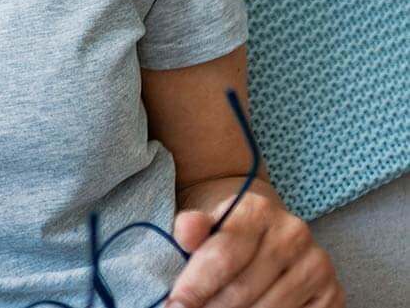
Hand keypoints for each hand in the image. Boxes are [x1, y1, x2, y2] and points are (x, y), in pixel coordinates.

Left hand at [166, 179, 343, 307]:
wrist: (264, 231)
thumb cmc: (225, 232)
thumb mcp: (205, 222)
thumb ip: (191, 227)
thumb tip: (186, 232)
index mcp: (257, 210)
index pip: (222, 257)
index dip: (194, 287)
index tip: (174, 306)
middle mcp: (293, 233)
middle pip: (243, 289)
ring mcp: (316, 264)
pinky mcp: (332, 292)